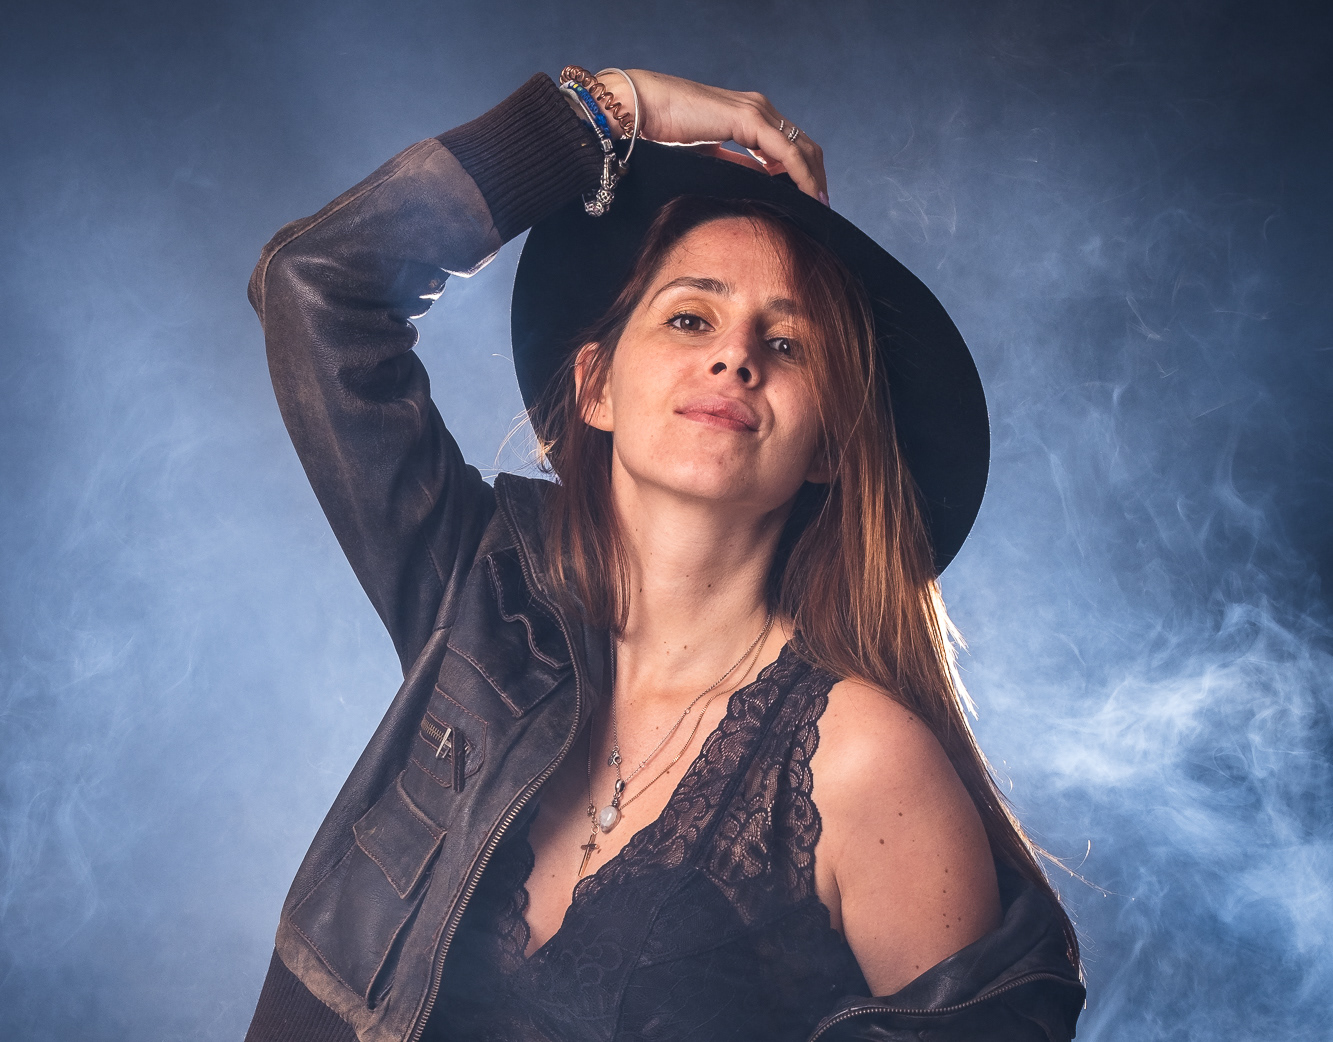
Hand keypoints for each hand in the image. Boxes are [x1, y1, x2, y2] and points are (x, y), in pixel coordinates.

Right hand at [594, 68, 827, 204]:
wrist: (643, 110)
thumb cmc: (665, 133)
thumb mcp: (709, 156)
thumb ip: (735, 166)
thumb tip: (756, 185)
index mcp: (750, 116)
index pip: (789, 145)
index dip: (804, 172)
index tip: (810, 201)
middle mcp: (759, 109)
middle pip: (804, 145)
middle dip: (815, 178)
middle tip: (820, 209)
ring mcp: (757, 111)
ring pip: (803, 148)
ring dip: (815, 180)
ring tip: (820, 207)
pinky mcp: (750, 119)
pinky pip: (788, 153)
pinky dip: (803, 176)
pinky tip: (809, 196)